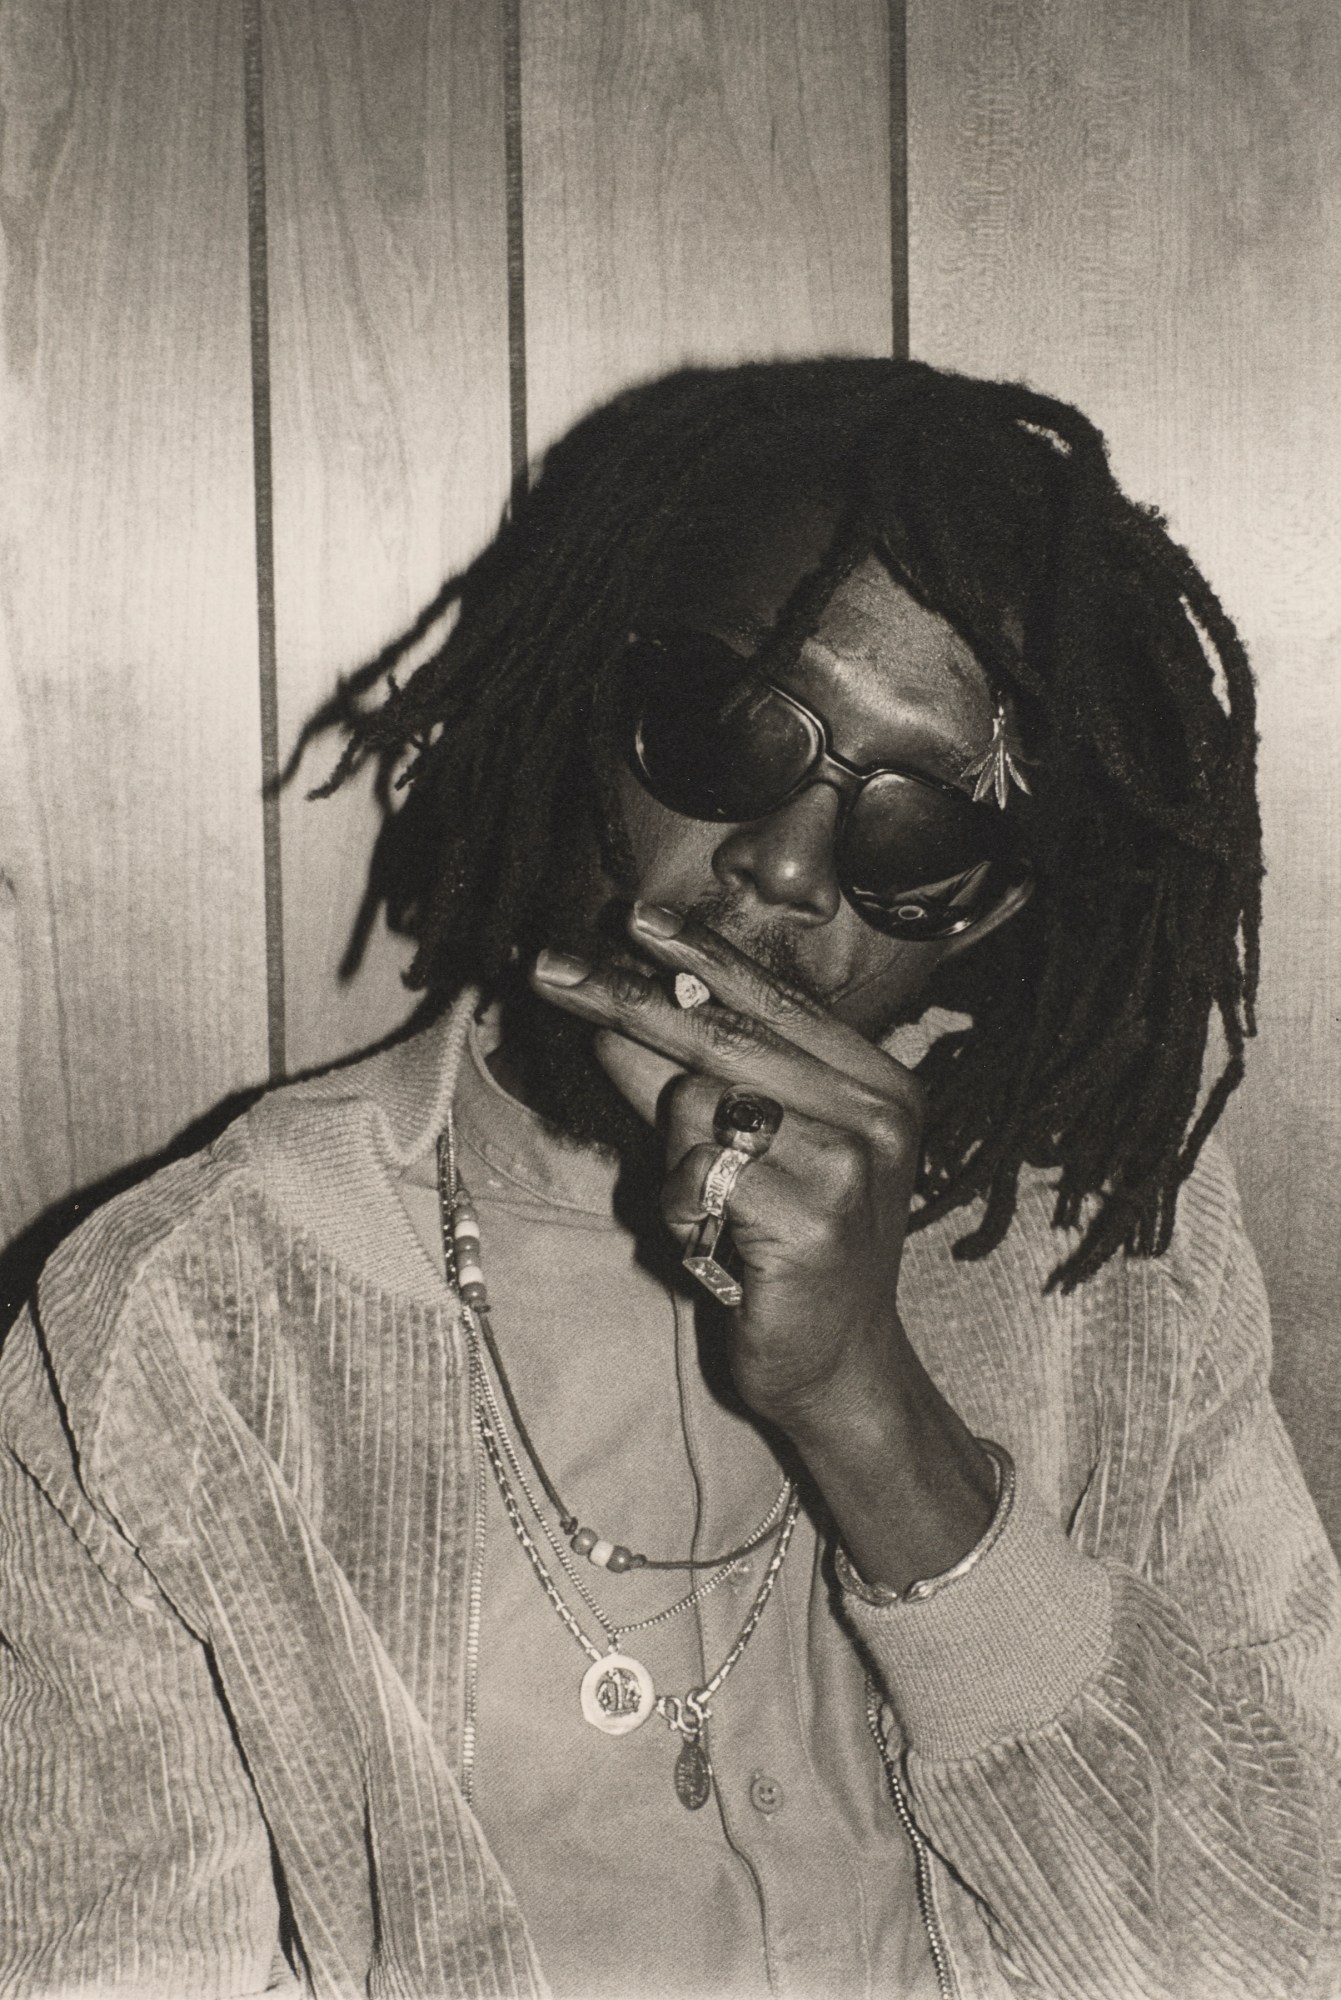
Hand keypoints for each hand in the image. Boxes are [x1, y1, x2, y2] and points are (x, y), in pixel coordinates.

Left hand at [531, 901, 996, 1589]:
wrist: (839, 1370)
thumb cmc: (788, 1255)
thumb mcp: (753, 1155)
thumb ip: (704, 1083)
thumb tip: (620, 1018)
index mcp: (874, 1083)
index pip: (771, 1000)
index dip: (699, 957)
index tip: (635, 918)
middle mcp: (874, 1112)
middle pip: (723, 1035)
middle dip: (626, 1000)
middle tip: (548, 969)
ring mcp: (847, 1164)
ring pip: (696, 1102)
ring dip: (673, 1160)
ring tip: (712, 1215)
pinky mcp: (811, 1218)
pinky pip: (693, 1171)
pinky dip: (680, 1207)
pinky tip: (715, 1248)